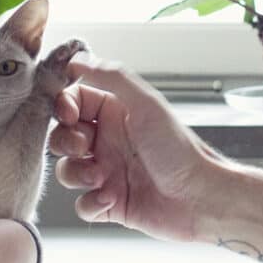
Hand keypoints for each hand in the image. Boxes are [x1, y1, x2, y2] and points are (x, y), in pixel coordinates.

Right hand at [47, 57, 227, 242]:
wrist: (200, 197)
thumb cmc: (179, 149)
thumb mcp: (146, 103)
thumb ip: (111, 76)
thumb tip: (78, 58)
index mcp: (116, 113)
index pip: (73, 101)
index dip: (63, 107)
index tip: (68, 115)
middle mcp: (109, 141)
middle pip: (62, 136)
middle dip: (64, 142)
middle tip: (83, 147)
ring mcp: (108, 173)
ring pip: (67, 171)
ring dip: (76, 174)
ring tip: (101, 178)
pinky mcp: (110, 203)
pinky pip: (82, 205)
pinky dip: (90, 204)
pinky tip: (109, 200)